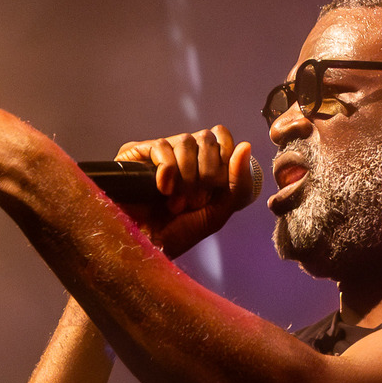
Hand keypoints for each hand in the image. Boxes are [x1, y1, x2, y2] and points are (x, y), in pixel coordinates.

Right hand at [107, 125, 261, 256]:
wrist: (147, 246)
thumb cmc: (179, 234)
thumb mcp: (218, 212)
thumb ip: (238, 182)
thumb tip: (245, 146)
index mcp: (203, 162)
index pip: (221, 136)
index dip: (223, 157)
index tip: (215, 187)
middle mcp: (182, 154)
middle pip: (206, 138)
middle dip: (205, 174)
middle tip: (193, 200)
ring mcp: (160, 153)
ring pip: (185, 141)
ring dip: (186, 177)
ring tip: (176, 202)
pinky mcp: (137, 154)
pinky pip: (161, 146)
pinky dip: (167, 170)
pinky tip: (162, 190)